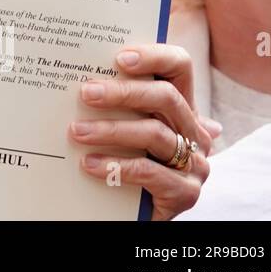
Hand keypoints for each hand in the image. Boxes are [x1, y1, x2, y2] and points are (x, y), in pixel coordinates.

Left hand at [68, 43, 218, 219]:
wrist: (131, 214)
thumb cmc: (123, 160)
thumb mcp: (120, 127)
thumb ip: (111, 102)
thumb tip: (75, 75)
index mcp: (179, 106)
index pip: (179, 67)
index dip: (155, 56)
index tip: (119, 58)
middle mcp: (193, 131)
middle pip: (166, 97)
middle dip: (123, 93)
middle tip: (85, 93)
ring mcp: (194, 163)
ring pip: (155, 134)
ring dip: (111, 130)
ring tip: (76, 132)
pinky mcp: (186, 193)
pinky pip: (150, 173)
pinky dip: (116, 166)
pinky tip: (89, 164)